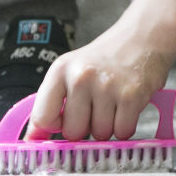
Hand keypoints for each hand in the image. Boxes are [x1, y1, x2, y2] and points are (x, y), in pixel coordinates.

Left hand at [29, 0, 175, 139]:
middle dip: (85, 127)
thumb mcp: (71, 71)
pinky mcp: (132, 95)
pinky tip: (126, 107)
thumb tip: (32, 139)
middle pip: (73, 131)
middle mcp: (81, 76)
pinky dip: (126, 126)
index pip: (42, 117)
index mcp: (61, 70)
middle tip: (95, 108)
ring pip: (100, 134)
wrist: (143, 37)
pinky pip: (123, 131)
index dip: (53, 126)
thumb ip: (51, 103)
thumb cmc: (105, 59)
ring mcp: (107, 86)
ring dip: (108, 126)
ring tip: (113, 103)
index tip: (63, 120)